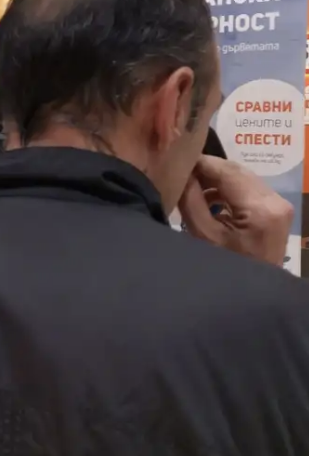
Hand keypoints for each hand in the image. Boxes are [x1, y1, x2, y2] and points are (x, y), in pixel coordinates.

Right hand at [178, 155, 292, 265]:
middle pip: (237, 171)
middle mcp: (276, 201)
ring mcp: (280, 205)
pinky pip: (250, 189)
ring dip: (217, 179)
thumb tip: (184, 172)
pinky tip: (210, 198)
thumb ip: (191, 199)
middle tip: (181, 171)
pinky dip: (229, 189)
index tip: (176, 160)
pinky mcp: (277, 211)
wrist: (251, 295)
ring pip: (243, 177)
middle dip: (208, 169)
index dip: (200, 163)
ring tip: (192, 186)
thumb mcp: (202, 234)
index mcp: (259, 209)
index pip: (226, 171)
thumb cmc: (223, 270)